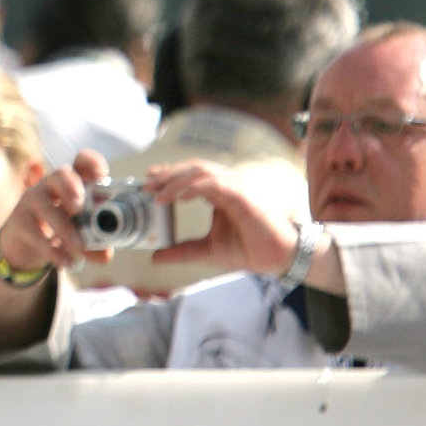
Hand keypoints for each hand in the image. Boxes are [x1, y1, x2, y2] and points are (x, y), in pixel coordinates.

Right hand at [0, 148, 109, 274]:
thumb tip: (106, 253)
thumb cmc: (61, 230)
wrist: (25, 244)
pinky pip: (36, 233)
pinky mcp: (19, 221)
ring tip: (79, 248)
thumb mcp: (81, 234)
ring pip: (47, 206)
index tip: (100, 176)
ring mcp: (33, 200)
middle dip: (71, 186)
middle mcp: (51, 185)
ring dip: (65, 228)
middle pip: (61, 173)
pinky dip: (53, 250)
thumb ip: (96, 242)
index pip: (82, 162)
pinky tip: (66, 262)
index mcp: (73, 182)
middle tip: (80, 206)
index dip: (91, 163)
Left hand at [143, 159, 298, 276]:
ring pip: (200, 172)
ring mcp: (235, 187)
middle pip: (191, 168)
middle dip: (167, 174)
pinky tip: (180, 198)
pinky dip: (195, 187)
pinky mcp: (242, 195)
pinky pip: (215, 183)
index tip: (147, 183)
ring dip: (176, 180)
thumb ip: (182, 251)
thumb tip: (155, 256)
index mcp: (218, 192)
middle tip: (146, 185)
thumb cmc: (249, 249)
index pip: (189, 175)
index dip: (168, 175)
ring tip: (158, 192)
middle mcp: (226, 185)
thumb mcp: (206, 251)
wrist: (278, 258)